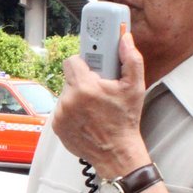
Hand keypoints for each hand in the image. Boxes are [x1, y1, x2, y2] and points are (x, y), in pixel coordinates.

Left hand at [52, 32, 148, 176]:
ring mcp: (60, 114)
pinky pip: (61, 109)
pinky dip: (72, 111)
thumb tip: (125, 39)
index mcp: (84, 87)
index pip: (71, 60)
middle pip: (69, 78)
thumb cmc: (125, 121)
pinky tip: (87, 117)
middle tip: (98, 89)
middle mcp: (68, 100)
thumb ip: (130, 59)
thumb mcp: (135, 87)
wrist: (116, 153)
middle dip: (83, 80)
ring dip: (77, 96)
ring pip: (65, 94)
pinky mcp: (57, 126)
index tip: (93, 67)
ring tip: (94, 106)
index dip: (83, 62)